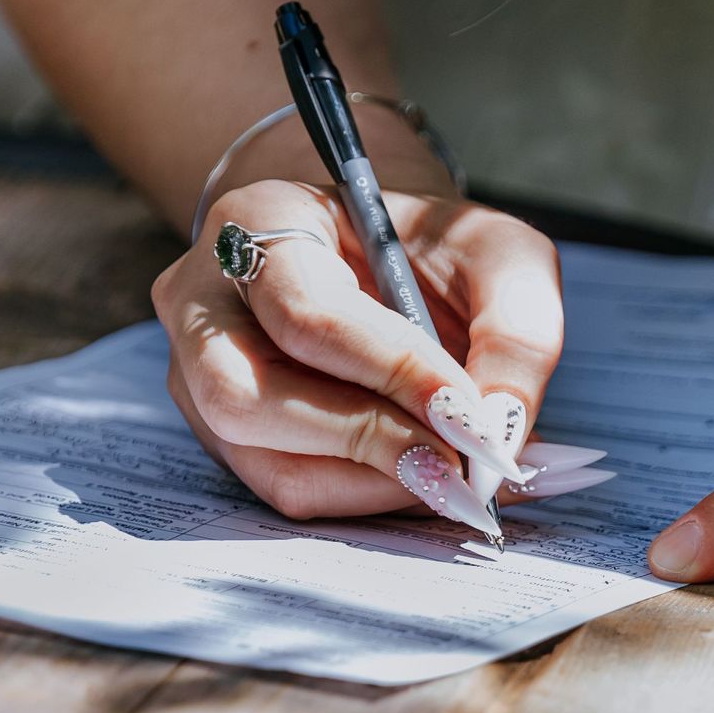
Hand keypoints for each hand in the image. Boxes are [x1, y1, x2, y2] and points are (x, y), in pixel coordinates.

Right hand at [152, 179, 564, 526]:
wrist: (384, 254)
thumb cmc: (437, 247)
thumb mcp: (500, 253)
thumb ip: (518, 328)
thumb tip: (502, 430)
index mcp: (258, 220)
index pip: (307, 312)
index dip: (391, 371)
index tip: (470, 414)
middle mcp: (202, 299)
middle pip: (247, 397)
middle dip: (364, 439)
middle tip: (459, 462)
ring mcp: (195, 373)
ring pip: (263, 461)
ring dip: (371, 481)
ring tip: (453, 472)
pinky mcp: (220, 434)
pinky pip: (284, 487)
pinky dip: (364, 493)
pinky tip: (422, 473)